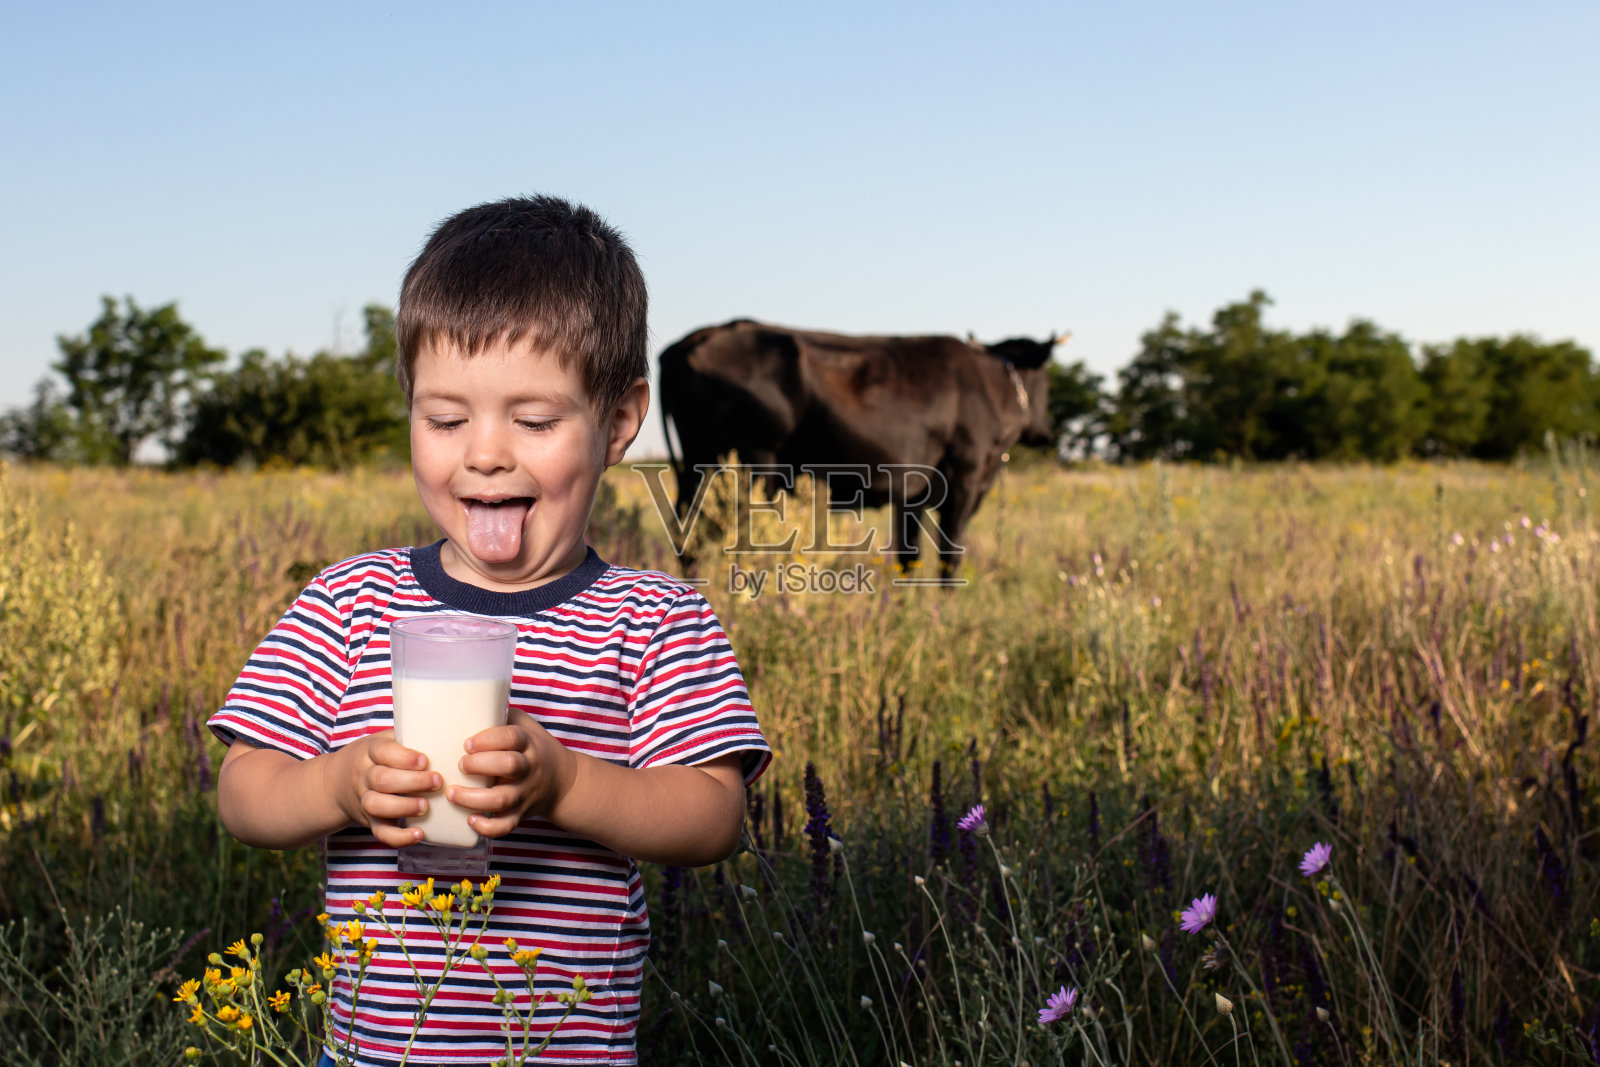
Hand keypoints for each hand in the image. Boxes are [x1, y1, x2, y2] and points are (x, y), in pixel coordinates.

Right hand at [333, 729, 441, 847]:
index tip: (425, 760)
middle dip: (412, 782)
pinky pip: (381, 832)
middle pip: (382, 780)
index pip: (382, 751)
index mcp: (370, 752)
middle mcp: (364, 776)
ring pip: (377, 806)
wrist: (336, 783)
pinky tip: (419, 834)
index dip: (404, 757)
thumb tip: (448, 733)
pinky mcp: (369, 821)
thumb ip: (407, 737)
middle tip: (437, 781)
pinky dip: (399, 837)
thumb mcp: (383, 740)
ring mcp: (364, 800)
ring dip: (404, 807)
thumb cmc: (373, 758)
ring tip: (425, 806)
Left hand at [448, 709, 576, 838]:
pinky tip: (470, 820)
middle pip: (509, 766)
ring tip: (452, 793)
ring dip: (474, 798)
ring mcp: (525, 793)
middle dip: (481, 764)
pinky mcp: (521, 814)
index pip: (512, 737)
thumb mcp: (524, 725)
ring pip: (502, 799)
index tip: (467, 743)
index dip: (489, 739)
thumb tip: (462, 698)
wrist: (563, 781)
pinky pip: (506, 826)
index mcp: (528, 743)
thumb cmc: (532, 748)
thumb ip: (500, 714)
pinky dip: (488, 827)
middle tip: (461, 764)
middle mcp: (529, 768)